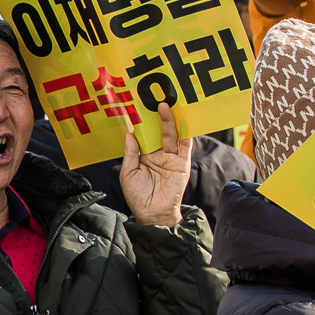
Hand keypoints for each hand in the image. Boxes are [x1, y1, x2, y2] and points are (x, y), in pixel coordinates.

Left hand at [119, 108, 191, 226]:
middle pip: (158, 132)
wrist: (153, 213)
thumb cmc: (138, 196)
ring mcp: (171, 158)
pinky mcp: (182, 164)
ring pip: (171, 135)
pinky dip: (186, 134)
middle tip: (154, 101)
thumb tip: (129, 134)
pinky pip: (185, 147)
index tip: (138, 107)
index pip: (144, 135)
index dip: (142, 123)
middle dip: (157, 117)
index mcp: (144, 155)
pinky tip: (184, 122)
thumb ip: (130, 153)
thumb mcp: (128, 173)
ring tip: (165, 106)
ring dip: (169, 121)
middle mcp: (158, 154)